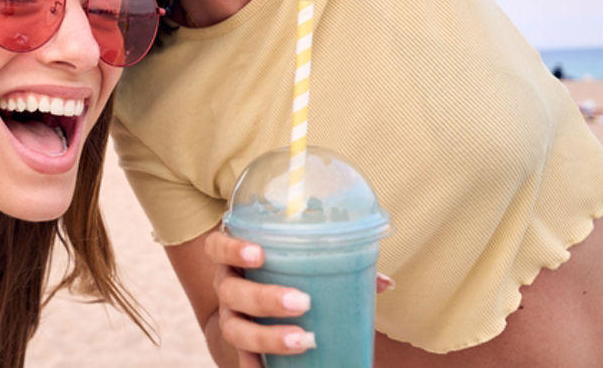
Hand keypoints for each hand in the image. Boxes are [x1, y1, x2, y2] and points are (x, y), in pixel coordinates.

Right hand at [204, 229, 393, 364]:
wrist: (252, 313)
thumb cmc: (281, 278)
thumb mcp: (299, 266)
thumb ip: (336, 267)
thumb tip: (385, 282)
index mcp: (235, 261)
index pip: (217, 247)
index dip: (232, 249)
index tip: (259, 253)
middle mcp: (227, 290)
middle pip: (232, 292)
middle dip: (265, 297)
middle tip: (301, 302)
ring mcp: (231, 321)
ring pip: (236, 330)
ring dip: (268, 336)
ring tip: (304, 340)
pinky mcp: (240, 349)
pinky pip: (242, 361)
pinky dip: (256, 366)